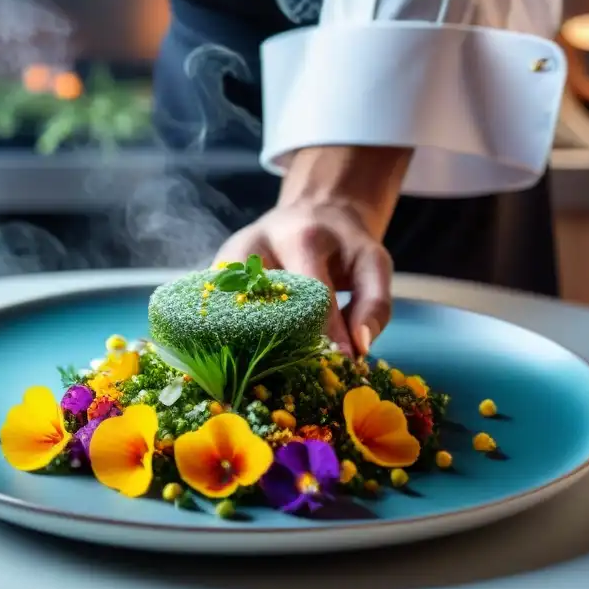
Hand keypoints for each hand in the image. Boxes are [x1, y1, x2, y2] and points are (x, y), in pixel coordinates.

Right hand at [213, 145, 410, 355]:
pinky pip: (216, 309)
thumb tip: (359, 348)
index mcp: (302, 239)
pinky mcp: (213, 271)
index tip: (340, 365)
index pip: (313, 295)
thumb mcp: (373, 264)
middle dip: (283, 344)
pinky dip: (229, 335)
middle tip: (299, 378)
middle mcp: (257, 245)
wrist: (315, 211)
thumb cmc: (345, 246)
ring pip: (230, 309)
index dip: (328, 333)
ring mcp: (228, 258)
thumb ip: (374, 305)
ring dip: (246, 344)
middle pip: (263, 304)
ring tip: (264, 374)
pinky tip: (241, 359)